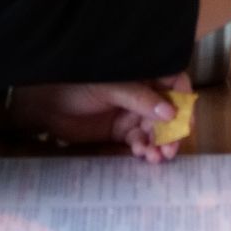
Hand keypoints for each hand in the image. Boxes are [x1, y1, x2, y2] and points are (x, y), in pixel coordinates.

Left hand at [7, 74, 190, 163]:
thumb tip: (171, 112)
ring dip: (159, 143)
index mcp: (143, 73)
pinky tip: (142, 153)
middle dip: (172, 130)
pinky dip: (144, 148)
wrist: (44, 104)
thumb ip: (139, 99)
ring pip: (155, 130)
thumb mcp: (109, 87)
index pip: (174, 82)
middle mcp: (142, 93)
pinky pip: (140, 141)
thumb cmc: (76, 83)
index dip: (184, 100)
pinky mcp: (120, 132)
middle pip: (168, 111)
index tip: (185, 119)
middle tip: (172, 148)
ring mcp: (131, 113)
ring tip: (157, 156)